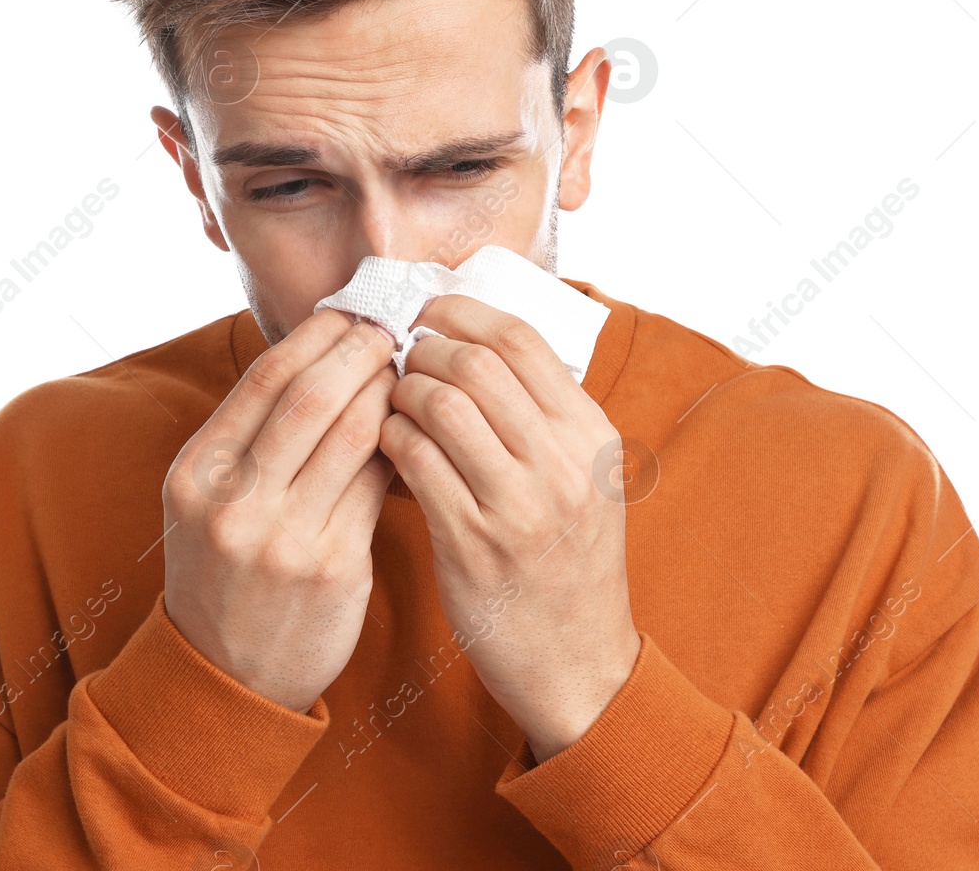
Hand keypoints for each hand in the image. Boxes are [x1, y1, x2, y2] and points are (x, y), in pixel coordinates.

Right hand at [161, 309, 399, 713]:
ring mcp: (281, 537)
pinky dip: (401, 446)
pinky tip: (417, 428)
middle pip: (310, 397)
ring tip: (410, 371)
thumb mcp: (208, 503)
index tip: (350, 314)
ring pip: (352, 435)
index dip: (315, 337)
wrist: (225, 677)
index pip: (263, 379)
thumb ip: (249, 439)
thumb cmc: (226, 574)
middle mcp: (233, 501)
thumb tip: (321, 359)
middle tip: (394, 329)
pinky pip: (377, 486)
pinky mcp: (331, 567)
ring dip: (389, 392)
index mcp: (196, 473)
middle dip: (360, 352)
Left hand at [378, 294, 640, 762]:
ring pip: (439, 406)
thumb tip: (478, 340)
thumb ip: (544, 415)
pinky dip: (390, 439)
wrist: (578, 664)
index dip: (462, 314)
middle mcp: (562, 464)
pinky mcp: (472, 544)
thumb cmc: (568, 562)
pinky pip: (415, 461)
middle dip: (422, 350)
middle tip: (398, 358)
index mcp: (591, 435)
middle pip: (474, 363)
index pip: (521, 339)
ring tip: (391, 402)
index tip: (428, 314)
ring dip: (399, 393)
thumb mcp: (585, 479)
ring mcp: (518, 505)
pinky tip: (387, 444)